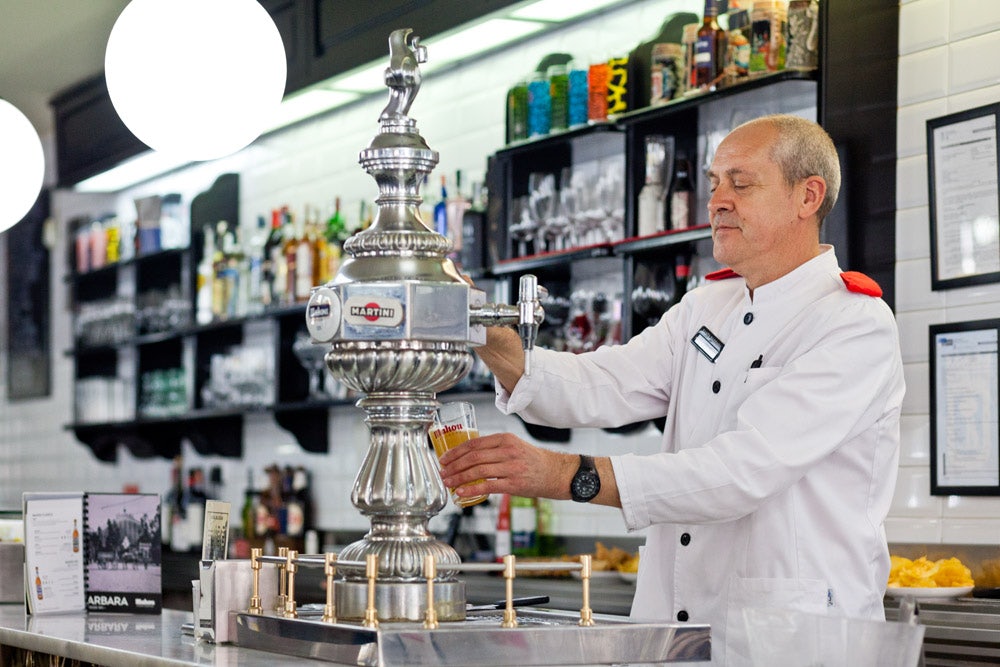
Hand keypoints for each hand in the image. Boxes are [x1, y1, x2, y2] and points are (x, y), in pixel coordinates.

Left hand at [438, 432, 577, 500]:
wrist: (556, 473)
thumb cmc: (533, 460)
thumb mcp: (514, 446)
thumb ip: (494, 448)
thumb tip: (468, 455)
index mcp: (505, 439)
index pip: (474, 443)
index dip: (456, 451)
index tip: (444, 458)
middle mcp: (508, 451)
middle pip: (473, 457)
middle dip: (454, 465)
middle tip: (442, 472)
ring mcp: (511, 467)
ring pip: (477, 471)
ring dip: (459, 477)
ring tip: (448, 482)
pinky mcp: (514, 484)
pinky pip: (488, 486)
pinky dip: (471, 489)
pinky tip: (461, 492)